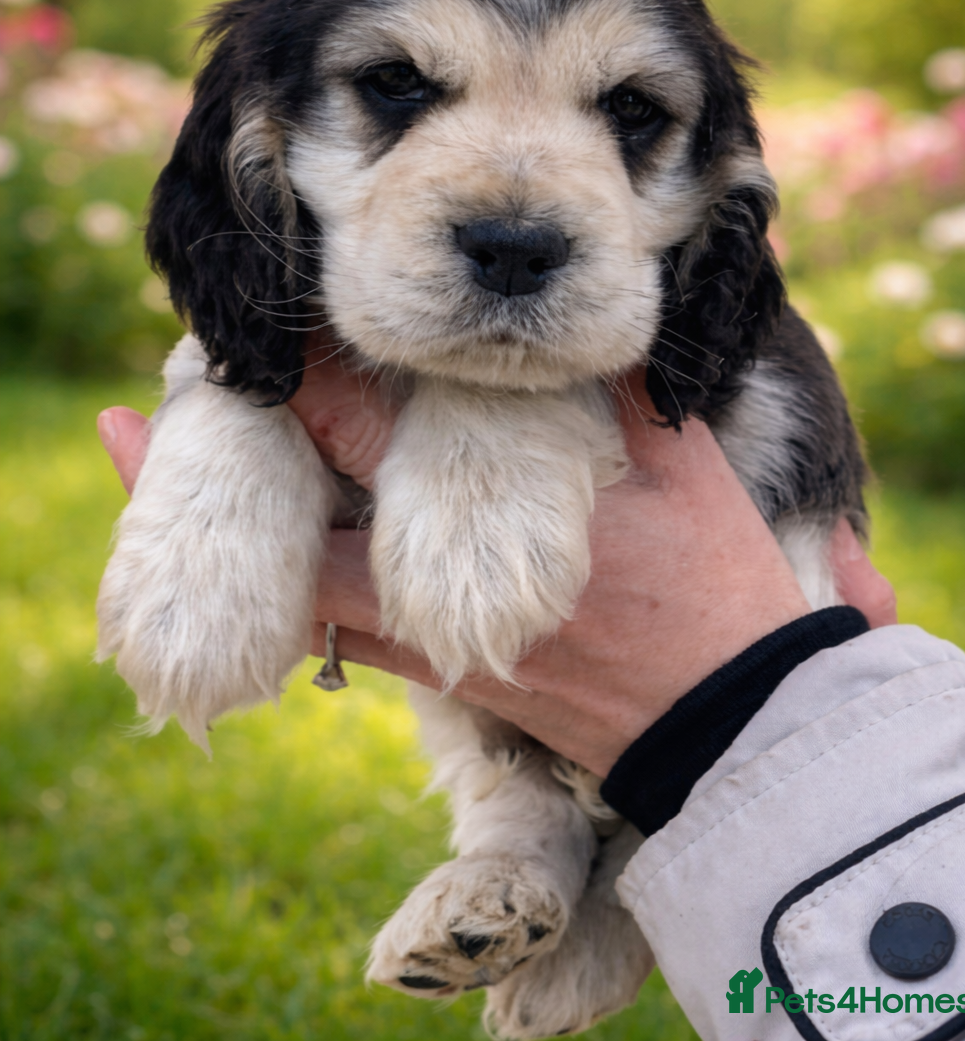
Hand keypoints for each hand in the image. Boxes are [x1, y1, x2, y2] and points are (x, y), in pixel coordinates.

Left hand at [98, 357, 895, 776]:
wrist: (736, 733)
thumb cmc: (719, 593)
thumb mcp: (689, 471)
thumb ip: (621, 392)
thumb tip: (581, 316)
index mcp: (499, 516)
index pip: (368, 435)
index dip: (304, 379)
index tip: (256, 330)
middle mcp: (445, 590)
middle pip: (305, 521)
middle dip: (229, 464)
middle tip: (143, 419)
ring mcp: (436, 650)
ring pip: (305, 591)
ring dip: (236, 542)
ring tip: (154, 492)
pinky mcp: (446, 686)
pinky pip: (347, 640)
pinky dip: (294, 599)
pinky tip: (261, 576)